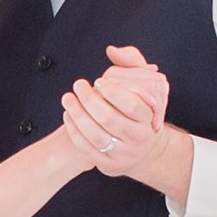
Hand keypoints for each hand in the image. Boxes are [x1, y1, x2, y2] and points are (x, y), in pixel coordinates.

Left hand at [62, 54, 167, 180]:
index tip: (99, 81)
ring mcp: (123, 154)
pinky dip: (74, 130)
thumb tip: (112, 51)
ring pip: (95, 135)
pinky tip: (67, 115)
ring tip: (67, 98)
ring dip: (77, 115)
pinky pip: (86, 148)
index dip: (113, 92)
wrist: (142, 151)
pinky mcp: (108, 165)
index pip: (132, 106)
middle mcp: (138, 139)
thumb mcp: (145, 85)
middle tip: (78, 85)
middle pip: (110, 119)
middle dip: (90, 100)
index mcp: (148, 120)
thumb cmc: (138, 114)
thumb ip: (132, 63)